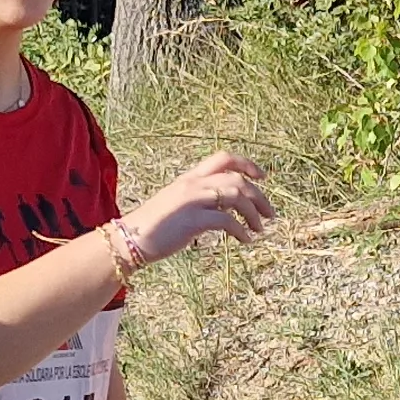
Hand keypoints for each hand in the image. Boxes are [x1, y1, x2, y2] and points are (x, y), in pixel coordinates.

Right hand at [124, 152, 274, 262]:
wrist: (130, 238)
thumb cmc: (153, 226)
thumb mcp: (177, 203)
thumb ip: (200, 199)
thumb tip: (225, 206)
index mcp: (189, 177)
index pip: (223, 158)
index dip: (247, 164)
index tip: (262, 177)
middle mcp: (193, 184)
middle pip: (237, 178)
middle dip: (258, 195)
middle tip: (270, 213)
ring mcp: (192, 200)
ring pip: (236, 196)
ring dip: (253, 213)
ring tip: (260, 229)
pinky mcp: (193, 220)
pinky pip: (227, 221)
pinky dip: (241, 230)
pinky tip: (245, 240)